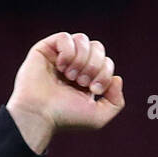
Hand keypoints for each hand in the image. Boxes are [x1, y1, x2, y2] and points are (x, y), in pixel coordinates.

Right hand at [5, 32, 124, 153]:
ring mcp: (60, 55)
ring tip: (71, 76)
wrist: (40, 115)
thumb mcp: (99, 116)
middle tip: (82, 82)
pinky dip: (68, 52)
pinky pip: (65, 37)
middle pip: (98, 47)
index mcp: (88, 77)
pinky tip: (61, 67)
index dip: (105, 73)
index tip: (93, 89)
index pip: (107, 62)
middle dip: (95, 65)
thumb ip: (116, 101)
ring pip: (83, 39)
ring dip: (81, 59)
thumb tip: (117, 77)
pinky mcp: (45, 49)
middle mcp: (75, 64)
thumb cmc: (66, 118)